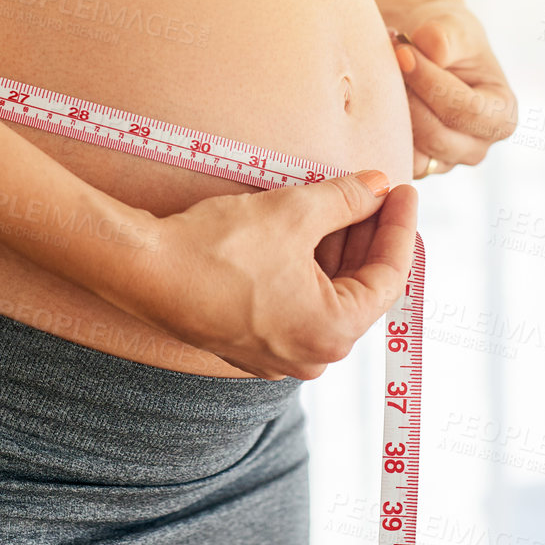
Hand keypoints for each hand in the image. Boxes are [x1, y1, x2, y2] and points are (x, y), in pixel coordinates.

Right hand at [143, 172, 418, 379]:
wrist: (142, 268)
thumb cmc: (217, 247)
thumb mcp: (294, 211)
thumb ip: (346, 199)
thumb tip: (377, 187)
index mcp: (333, 333)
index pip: (389, 277)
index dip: (399, 226)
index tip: (402, 189)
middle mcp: (311, 356)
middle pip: (358, 288)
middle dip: (367, 235)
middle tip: (373, 190)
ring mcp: (277, 355)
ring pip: (326, 295)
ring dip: (335, 250)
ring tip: (339, 201)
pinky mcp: (248, 342)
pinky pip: (295, 303)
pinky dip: (306, 268)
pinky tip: (305, 230)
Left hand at [386, 0, 517, 177]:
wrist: (429, 52)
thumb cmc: (451, 40)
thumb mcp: (455, 28)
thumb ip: (446, 36)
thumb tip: (432, 48)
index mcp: (502, 116)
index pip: (464, 109)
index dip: (429, 81)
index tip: (402, 52)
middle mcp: (478, 146)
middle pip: (436, 136)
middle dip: (407, 99)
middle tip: (387, 64)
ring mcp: (447, 160)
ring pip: (413, 153)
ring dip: (391, 117)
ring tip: (384, 80)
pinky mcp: (419, 165)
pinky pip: (395, 159)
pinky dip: (382, 132)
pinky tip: (375, 101)